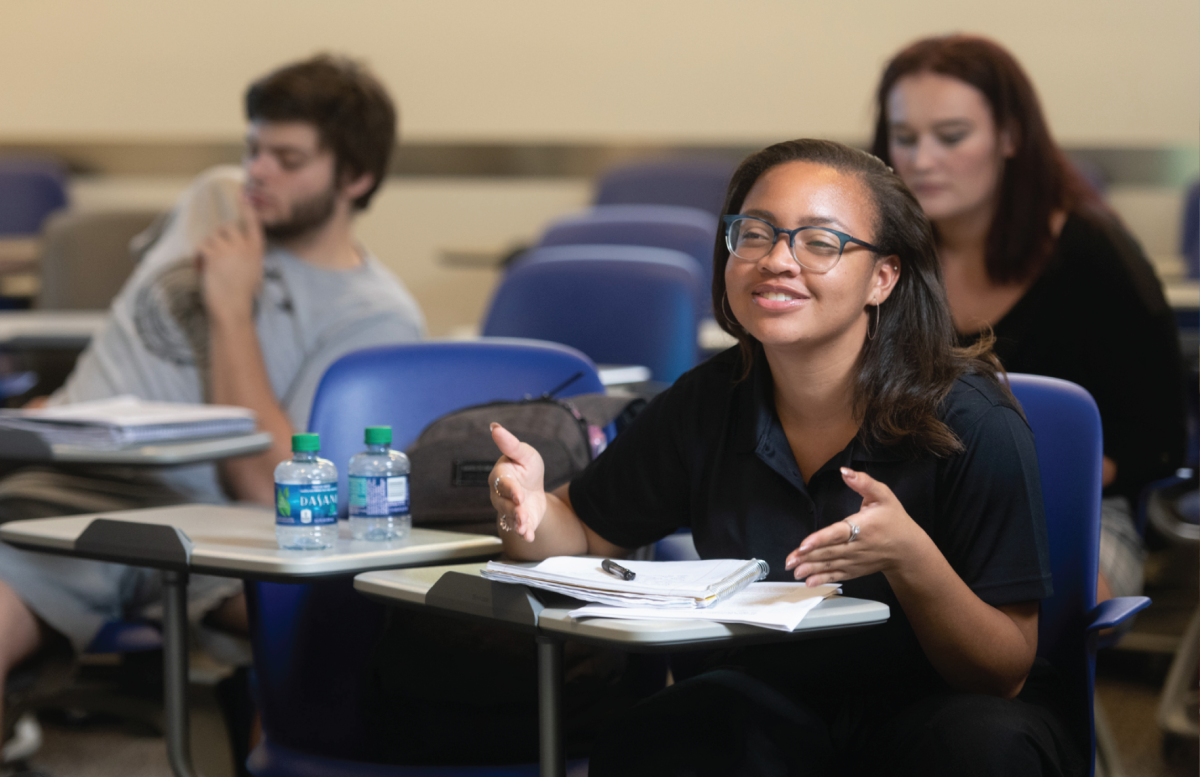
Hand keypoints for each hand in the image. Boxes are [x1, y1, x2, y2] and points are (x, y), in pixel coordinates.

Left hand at [196, 193, 264, 322]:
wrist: (232, 309)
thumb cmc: (242, 296)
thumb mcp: (252, 271)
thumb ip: (245, 255)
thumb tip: (230, 244)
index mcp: (257, 251)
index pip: (253, 224)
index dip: (247, 209)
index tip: (243, 195)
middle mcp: (244, 246)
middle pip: (227, 228)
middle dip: (219, 237)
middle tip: (216, 255)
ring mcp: (229, 249)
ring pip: (212, 237)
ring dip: (208, 249)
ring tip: (211, 268)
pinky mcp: (214, 254)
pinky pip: (202, 247)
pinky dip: (199, 257)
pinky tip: (204, 270)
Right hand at [489, 423, 547, 541]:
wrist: (535, 488)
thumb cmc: (526, 467)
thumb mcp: (524, 453)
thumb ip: (510, 444)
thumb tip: (495, 427)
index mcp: (500, 476)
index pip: (503, 483)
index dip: (511, 490)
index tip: (519, 495)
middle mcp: (500, 495)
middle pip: (504, 504)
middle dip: (513, 510)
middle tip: (522, 514)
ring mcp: (508, 510)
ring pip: (509, 518)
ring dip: (517, 524)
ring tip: (524, 528)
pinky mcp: (518, 521)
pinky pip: (518, 528)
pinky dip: (524, 533)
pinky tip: (529, 536)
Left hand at [785, 467, 929, 585]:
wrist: (908, 549)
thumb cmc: (894, 520)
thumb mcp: (884, 496)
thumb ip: (864, 483)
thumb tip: (844, 471)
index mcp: (862, 527)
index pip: (838, 533)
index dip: (820, 539)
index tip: (804, 545)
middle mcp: (857, 546)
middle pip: (829, 551)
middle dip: (808, 557)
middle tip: (789, 561)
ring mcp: (855, 561)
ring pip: (831, 565)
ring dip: (811, 569)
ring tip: (795, 572)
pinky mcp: (855, 570)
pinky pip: (838, 575)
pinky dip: (823, 579)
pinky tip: (809, 582)